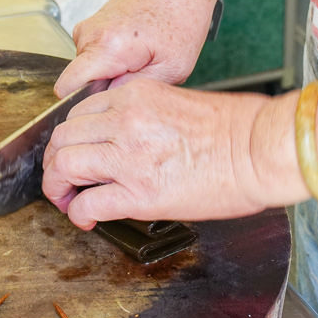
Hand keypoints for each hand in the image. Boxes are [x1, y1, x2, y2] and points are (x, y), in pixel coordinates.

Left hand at [42, 77, 274, 229]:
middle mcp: (124, 121)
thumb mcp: (178, 102)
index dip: (69, 136)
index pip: (79, 111)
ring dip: (57, 187)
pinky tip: (85, 220)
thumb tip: (124, 138)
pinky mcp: (138, 193)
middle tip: (62, 180)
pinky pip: (88, 204)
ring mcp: (128, 157)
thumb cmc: (236, 129)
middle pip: (63, 137)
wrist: (263, 150)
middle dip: (54, 162)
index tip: (73, 152)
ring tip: (67, 200)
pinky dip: (77, 215)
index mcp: (135, 96)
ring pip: (65, 166)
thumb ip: (142, 114)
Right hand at [54, 0, 216, 98]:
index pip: (67, 89)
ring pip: (86, 71)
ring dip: (109, 74)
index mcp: (106, 48)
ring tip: (139, 62)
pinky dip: (110, 62)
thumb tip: (109, 103)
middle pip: (78, 83)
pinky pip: (91, 59)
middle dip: (103, 89)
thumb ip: (134, 90)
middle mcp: (89, 36)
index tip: (104, 107)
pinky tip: (133, 52)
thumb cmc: (180, 17)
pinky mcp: (89, 29)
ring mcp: (86, 30)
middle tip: (136, 78)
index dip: (82, 104)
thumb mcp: (171, 68)